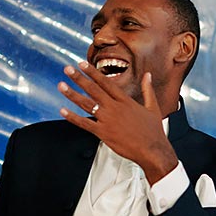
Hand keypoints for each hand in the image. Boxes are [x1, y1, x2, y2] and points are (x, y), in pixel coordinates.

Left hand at [57, 63, 177, 183]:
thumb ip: (148, 90)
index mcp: (126, 101)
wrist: (152, 150)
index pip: (106, 82)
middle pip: (93, 89)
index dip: (93, 72)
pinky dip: (73, 117)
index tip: (82, 64)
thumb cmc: (153, 132)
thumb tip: (148, 75)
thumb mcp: (153, 107)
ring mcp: (108, 120)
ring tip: (62, 85)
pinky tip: (63, 111)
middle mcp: (115, 108)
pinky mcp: (103, 133)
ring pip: (87, 104)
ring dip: (72, 94)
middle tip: (68, 69)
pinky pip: (84, 123)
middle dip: (79, 78)